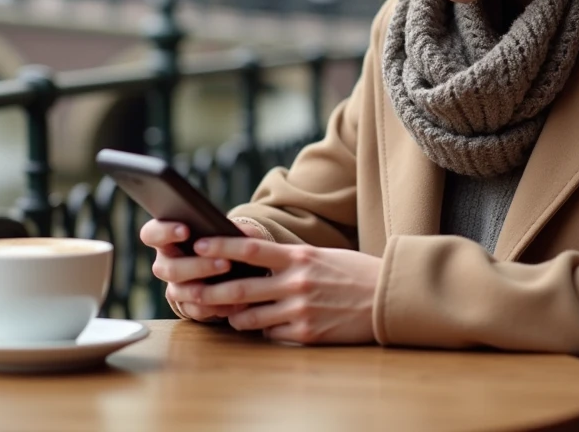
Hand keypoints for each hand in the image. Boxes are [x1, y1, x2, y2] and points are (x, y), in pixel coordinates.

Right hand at [139, 218, 266, 321]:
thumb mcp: (226, 232)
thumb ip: (232, 230)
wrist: (228, 269)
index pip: (151, 234)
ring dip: (207, 288)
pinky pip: (195, 310)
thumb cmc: (220, 242)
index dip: (164, 232)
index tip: (186, 230)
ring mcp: (174, 286)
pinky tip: (236, 303)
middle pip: (167, 268)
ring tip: (233, 284)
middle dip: (197, 266)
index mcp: (166, 239)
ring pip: (180, 291)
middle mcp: (165, 263)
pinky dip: (217, 307)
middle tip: (225, 263)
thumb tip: (245, 232)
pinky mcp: (186, 306)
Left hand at [174, 236, 380, 344]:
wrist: (387, 299)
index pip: (249, 250)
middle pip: (240, 288)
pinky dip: (264, 330)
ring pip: (250, 317)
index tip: (198, 244)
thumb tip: (252, 259)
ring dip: (235, 317)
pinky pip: (271, 334)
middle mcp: (295, 283)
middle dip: (211, 292)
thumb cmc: (353, 273)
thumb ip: (287, 259)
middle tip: (191, 292)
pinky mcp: (306, 334)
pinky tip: (265, 326)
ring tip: (228, 314)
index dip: (220, 247)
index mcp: (298, 257)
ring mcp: (300, 311)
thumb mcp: (320, 256)